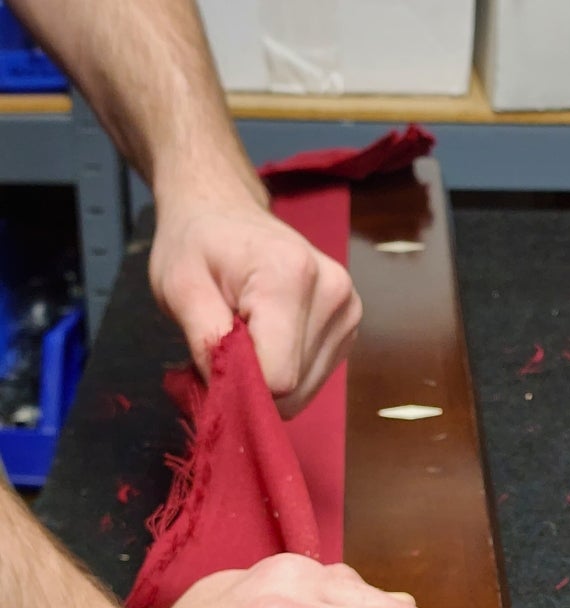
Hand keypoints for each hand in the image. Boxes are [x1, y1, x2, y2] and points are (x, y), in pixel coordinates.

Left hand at [150, 186, 360, 417]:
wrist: (225, 211)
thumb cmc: (197, 245)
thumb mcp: (179, 288)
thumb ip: (204, 340)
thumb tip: (230, 396)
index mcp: (292, 278)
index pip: (279, 378)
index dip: (238, 382)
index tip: (211, 360)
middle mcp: (335, 294)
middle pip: (295, 388)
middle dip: (253, 382)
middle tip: (222, 348)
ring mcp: (350, 310)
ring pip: (307, 389)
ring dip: (269, 379)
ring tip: (245, 339)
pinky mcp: (351, 324)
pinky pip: (316, 376)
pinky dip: (286, 370)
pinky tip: (267, 339)